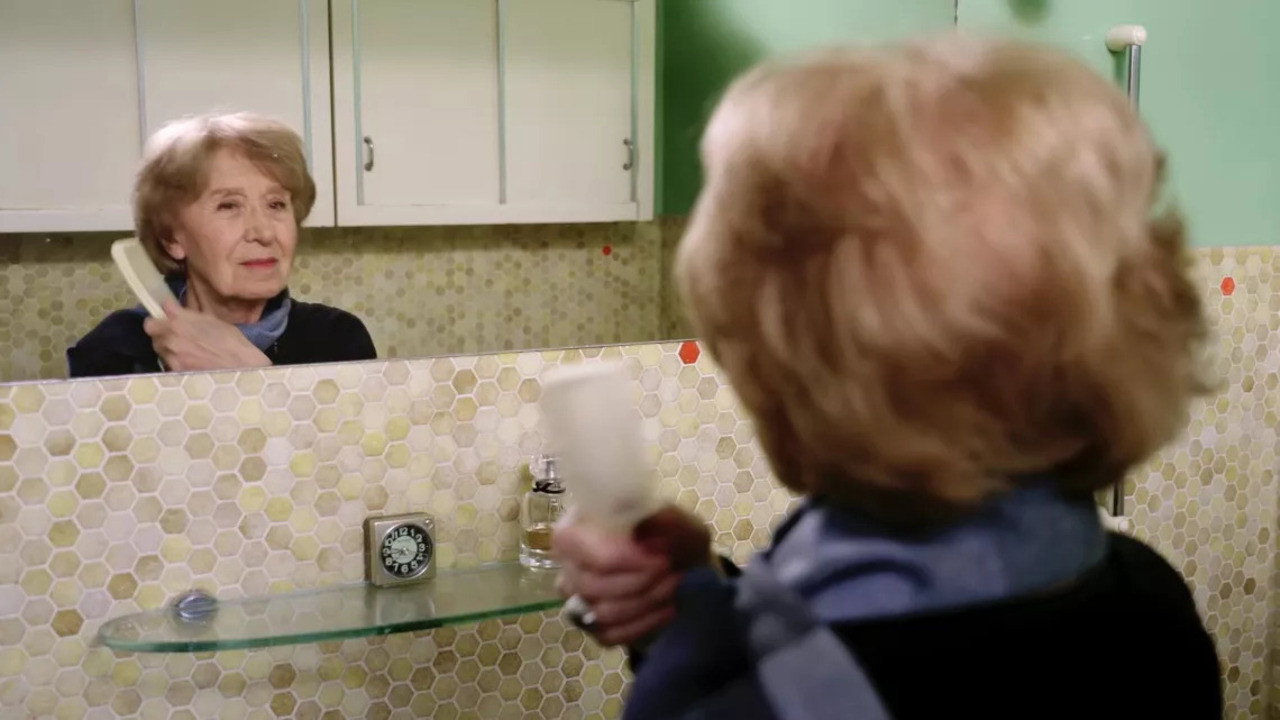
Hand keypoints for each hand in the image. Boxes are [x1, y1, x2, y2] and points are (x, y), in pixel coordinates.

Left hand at [143, 300, 270, 371]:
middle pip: (151, 331)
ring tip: (183, 349)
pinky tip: (188, 361)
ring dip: (166, 346)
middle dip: (161, 331)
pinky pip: (167, 362)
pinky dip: (174, 360)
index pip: (155, 315)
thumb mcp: (210, 320)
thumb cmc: (231, 340)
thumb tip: (169, 308)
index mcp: (178, 321)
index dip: (161, 316)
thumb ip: (186, 314)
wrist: (241, 366)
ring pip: (158, 348)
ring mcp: (171, 356)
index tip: (167, 317)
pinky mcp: (175, 371)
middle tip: (176, 334)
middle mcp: (170, 337)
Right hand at [553, 505, 711, 645]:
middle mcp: (566, 566)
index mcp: (573, 530)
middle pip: (594, 586)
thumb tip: (645, 542)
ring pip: (603, 613)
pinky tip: (668, 609)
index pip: (590, 553)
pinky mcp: (591, 626)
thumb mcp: (668, 516)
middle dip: (641, 582)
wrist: (675, 559)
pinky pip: (610, 635)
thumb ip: (659, 520)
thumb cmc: (664, 531)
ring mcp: (576, 599)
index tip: (662, 558)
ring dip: (647, 601)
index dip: (628, 560)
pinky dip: (645, 624)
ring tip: (673, 585)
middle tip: (670, 569)